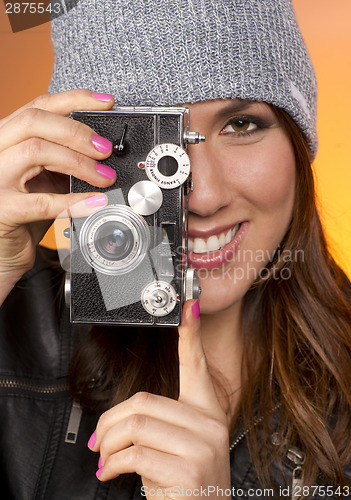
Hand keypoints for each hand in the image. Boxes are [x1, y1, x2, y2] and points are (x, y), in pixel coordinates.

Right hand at [0, 89, 115, 299]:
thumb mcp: (43, 180)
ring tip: (105, 177)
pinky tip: (96, 203)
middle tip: (106, 149)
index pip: (37, 106)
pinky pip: (42, 201)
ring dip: (79, 162)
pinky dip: (74, 201)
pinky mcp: (2, 209)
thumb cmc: (22, 216)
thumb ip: (62, 162)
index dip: (74, 100)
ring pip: (36, 151)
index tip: (105, 104)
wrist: (0, 253)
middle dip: (77, 131)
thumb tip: (102, 148)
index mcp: (6, 139)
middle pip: (34, 121)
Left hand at [88, 300, 230, 498]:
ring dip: (108, 444)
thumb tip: (114, 421)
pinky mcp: (189, 470)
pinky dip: (113, 464)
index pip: (197, 365)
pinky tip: (112, 472)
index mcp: (207, 412)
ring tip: (105, 459)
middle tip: (98, 442)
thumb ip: (156, 424)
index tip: (189, 306)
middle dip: (109, 423)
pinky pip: (135, 453)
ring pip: (136, 425)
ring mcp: (202, 446)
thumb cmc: (186, 484)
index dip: (191, 334)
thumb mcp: (177, 447)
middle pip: (143, 401)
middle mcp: (209, 424)